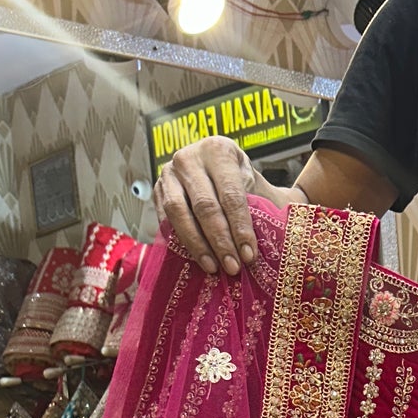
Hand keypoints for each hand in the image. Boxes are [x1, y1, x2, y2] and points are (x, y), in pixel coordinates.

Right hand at [154, 136, 259, 275]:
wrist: (221, 174)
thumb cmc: (244, 185)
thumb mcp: (257, 188)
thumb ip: (260, 211)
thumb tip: (256, 251)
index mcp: (219, 151)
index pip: (230, 195)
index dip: (240, 228)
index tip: (249, 256)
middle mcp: (189, 157)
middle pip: (204, 206)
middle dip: (220, 241)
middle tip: (232, 267)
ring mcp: (169, 173)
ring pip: (179, 212)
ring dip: (197, 244)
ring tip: (213, 267)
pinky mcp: (157, 190)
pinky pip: (165, 219)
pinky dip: (180, 241)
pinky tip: (195, 258)